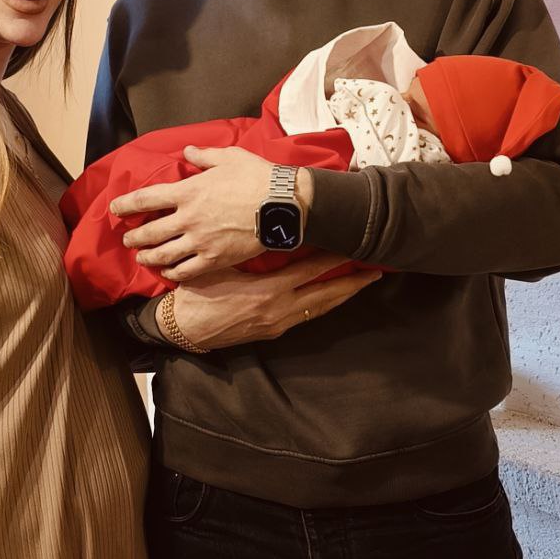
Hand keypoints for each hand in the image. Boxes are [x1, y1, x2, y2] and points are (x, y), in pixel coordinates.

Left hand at [111, 146, 314, 279]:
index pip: (146, 199)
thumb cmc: (257, 177)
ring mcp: (200, 241)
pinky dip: (173, 272)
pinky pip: (186, 270)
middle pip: (150, 232)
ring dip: (148, 256)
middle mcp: (188, 218)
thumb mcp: (229, 157)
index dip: (125, 204)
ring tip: (141, 257)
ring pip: (164, 254)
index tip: (115, 208)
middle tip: (127, 238)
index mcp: (188, 192)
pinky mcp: (214, 259)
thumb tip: (188, 152)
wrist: (283, 205)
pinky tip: (168, 272)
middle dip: (134, 236)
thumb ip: (204, 156)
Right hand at [155, 252, 381, 350]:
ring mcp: (278, 324)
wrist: (183, 330)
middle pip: (327, 294)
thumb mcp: (220, 266)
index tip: (351, 245)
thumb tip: (265, 225)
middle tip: (376, 272)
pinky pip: (306, 316)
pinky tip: (330, 298)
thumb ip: (245, 249)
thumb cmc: (197, 294)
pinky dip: (323, 305)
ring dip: (342, 296)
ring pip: (320, 308)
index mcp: (268, 291)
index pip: (311, 270)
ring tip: (361, 284)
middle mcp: (280, 310)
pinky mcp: (272, 332)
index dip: (334, 257)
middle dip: (353, 283)